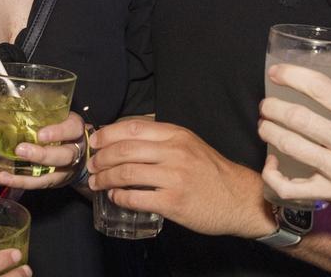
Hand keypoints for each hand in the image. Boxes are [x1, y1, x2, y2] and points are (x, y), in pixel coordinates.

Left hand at [0, 111, 87, 190]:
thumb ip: (21, 117)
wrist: (74, 150)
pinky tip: (3, 178)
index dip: (58, 133)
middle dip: (42, 155)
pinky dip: (19, 182)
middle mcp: (73, 150)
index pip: (72, 128)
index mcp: (74, 129)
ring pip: (49, 176)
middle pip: (64, 156)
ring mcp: (64, 169)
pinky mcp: (53, 181)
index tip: (40, 134)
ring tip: (3, 174)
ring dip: (24, 177)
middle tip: (20, 151)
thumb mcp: (48, 118)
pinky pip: (37, 185)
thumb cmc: (56, 129)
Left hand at [87, 119, 273, 238]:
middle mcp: (175, 152)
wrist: (238, 198)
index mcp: (177, 135)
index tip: (95, 142)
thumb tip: (126, 139)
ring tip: (97, 183)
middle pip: (125, 149)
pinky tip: (115, 196)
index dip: (108, 134)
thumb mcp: (191, 145)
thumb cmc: (211, 172)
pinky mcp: (173, 202)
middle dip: (101, 158)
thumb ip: (163, 140)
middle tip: (92, 165)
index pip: (133, 127)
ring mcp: (175, 177)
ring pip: (126, 173)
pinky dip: (119, 197)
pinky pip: (136, 198)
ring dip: (105, 178)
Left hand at [257, 63, 330, 227]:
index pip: (321, 88)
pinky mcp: (329, 194)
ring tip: (264, 125)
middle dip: (273, 107)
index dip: (293, 76)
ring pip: (291, 147)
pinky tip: (270, 163)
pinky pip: (291, 187)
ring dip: (269, 132)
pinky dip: (273, 174)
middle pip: (300, 118)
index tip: (276, 73)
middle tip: (265, 104)